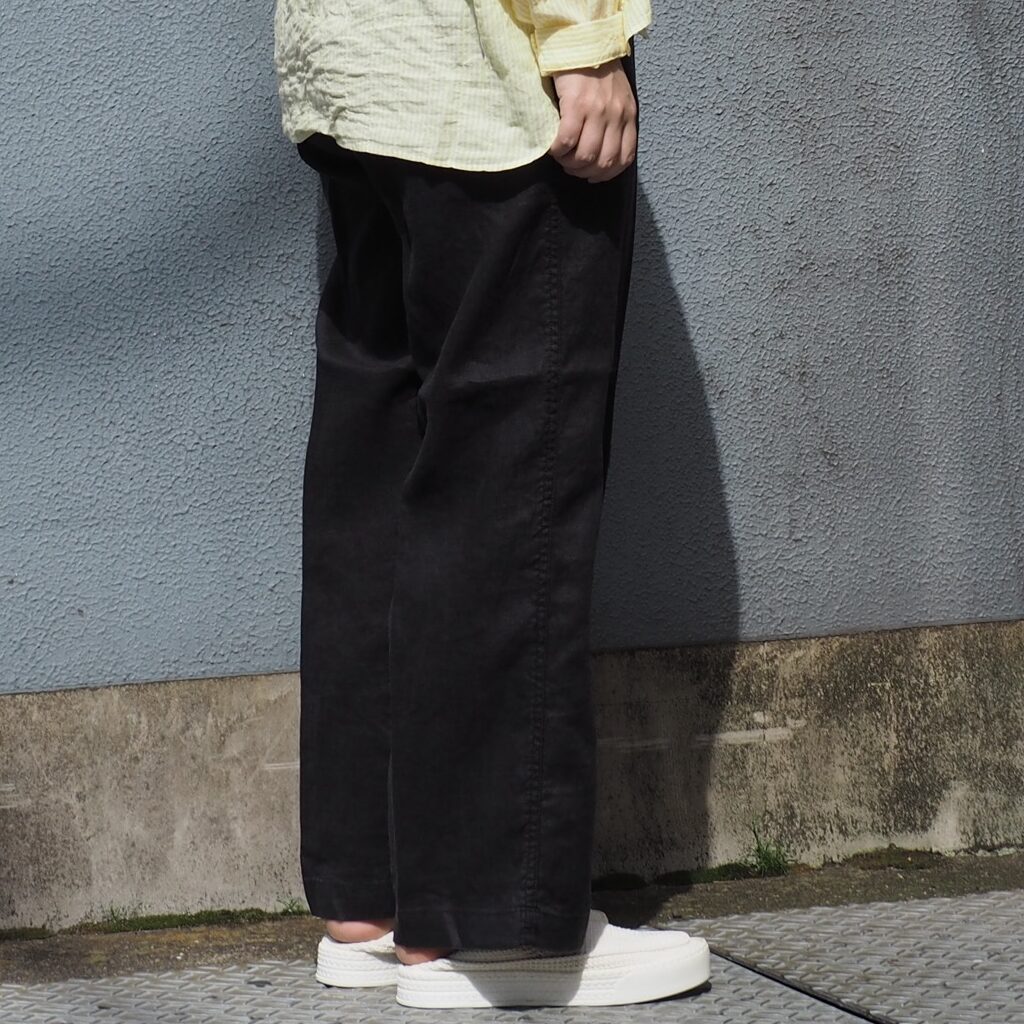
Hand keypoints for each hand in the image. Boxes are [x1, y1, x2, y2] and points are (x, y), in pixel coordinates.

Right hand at [547, 58, 636, 182]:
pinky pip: (567, 141)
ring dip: (570, 164)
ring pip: (585, 156)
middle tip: (572, 167)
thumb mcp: (617, 97)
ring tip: (562, 158)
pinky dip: (558, 151)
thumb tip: (601, 150)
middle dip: (585, 172)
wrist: (583, 41)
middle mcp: (616, 116)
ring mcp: (597, 111)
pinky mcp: (576, 106)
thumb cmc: (597, 70)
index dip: (607, 174)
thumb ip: (615, 121)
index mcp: (628, 116)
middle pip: (603, 162)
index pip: (624, 158)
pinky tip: (553, 148)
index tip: (592, 175)